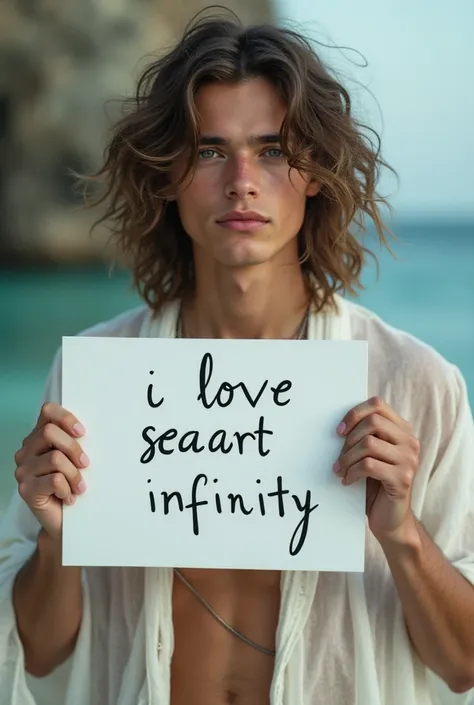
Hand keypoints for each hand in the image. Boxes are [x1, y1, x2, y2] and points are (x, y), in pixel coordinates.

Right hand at [14, 403, 88, 539]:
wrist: (65, 522)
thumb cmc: (72, 486)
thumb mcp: (75, 460)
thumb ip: (74, 442)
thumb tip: (89, 430)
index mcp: (38, 438)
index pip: (47, 411)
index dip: (66, 418)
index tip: (83, 432)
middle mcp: (26, 452)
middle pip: (50, 433)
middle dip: (74, 448)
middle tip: (86, 465)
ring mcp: (23, 471)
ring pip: (55, 458)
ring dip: (74, 474)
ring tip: (79, 487)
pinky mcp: (26, 490)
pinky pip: (54, 480)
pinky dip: (68, 489)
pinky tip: (69, 497)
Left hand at [333, 396, 419, 541]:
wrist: (390, 518)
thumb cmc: (375, 483)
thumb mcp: (371, 454)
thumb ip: (365, 434)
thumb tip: (340, 423)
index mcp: (403, 430)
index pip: (378, 405)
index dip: (355, 414)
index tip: (339, 431)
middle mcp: (410, 442)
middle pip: (372, 423)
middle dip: (349, 440)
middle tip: (339, 458)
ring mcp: (409, 460)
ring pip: (368, 444)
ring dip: (347, 458)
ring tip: (340, 470)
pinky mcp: (402, 479)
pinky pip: (369, 465)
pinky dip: (352, 472)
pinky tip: (347, 481)